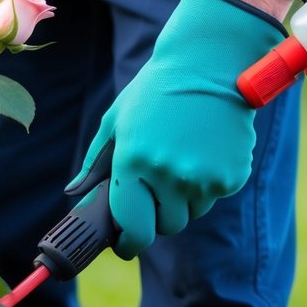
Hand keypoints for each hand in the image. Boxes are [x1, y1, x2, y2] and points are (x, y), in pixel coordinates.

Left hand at [66, 0, 286, 257]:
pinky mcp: (232, 176)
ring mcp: (203, 178)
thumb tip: (74, 195)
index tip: (127, 242)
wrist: (210, 64)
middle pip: (165, 226)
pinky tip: (205, 151)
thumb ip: (96, 163)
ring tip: (183, 157)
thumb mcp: (117, 120)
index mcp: (134, 162)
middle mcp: (169, 175)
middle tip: (158, 185)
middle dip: (158, 214)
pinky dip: (208, 183)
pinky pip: (214, 196)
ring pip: (192, 213)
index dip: (129, 241)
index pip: (133, 229)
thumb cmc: (156, 91)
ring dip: (185, 198)